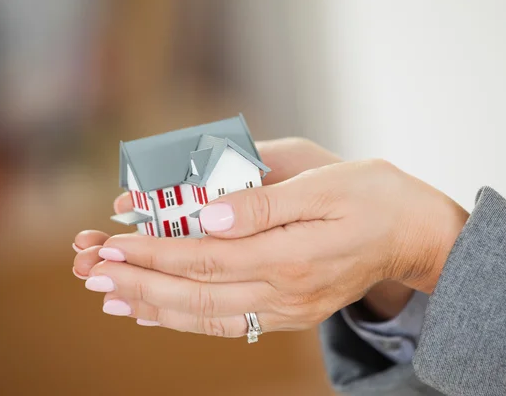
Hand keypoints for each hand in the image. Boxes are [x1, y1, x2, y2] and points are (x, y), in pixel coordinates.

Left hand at [73, 140, 467, 336]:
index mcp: (290, 255)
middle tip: (91, 275)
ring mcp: (287, 309)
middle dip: (138, 282)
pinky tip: (157, 315)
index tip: (110, 244)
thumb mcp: (325, 183)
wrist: (414, 235)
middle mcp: (284, 292)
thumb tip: (208, 212)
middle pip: (195, 293)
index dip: (152, 252)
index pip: (203, 256)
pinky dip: (186, 319)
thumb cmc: (374, 197)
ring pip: (206, 315)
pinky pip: (227, 322)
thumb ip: (265, 203)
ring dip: (153, 306)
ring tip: (110, 298)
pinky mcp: (290, 312)